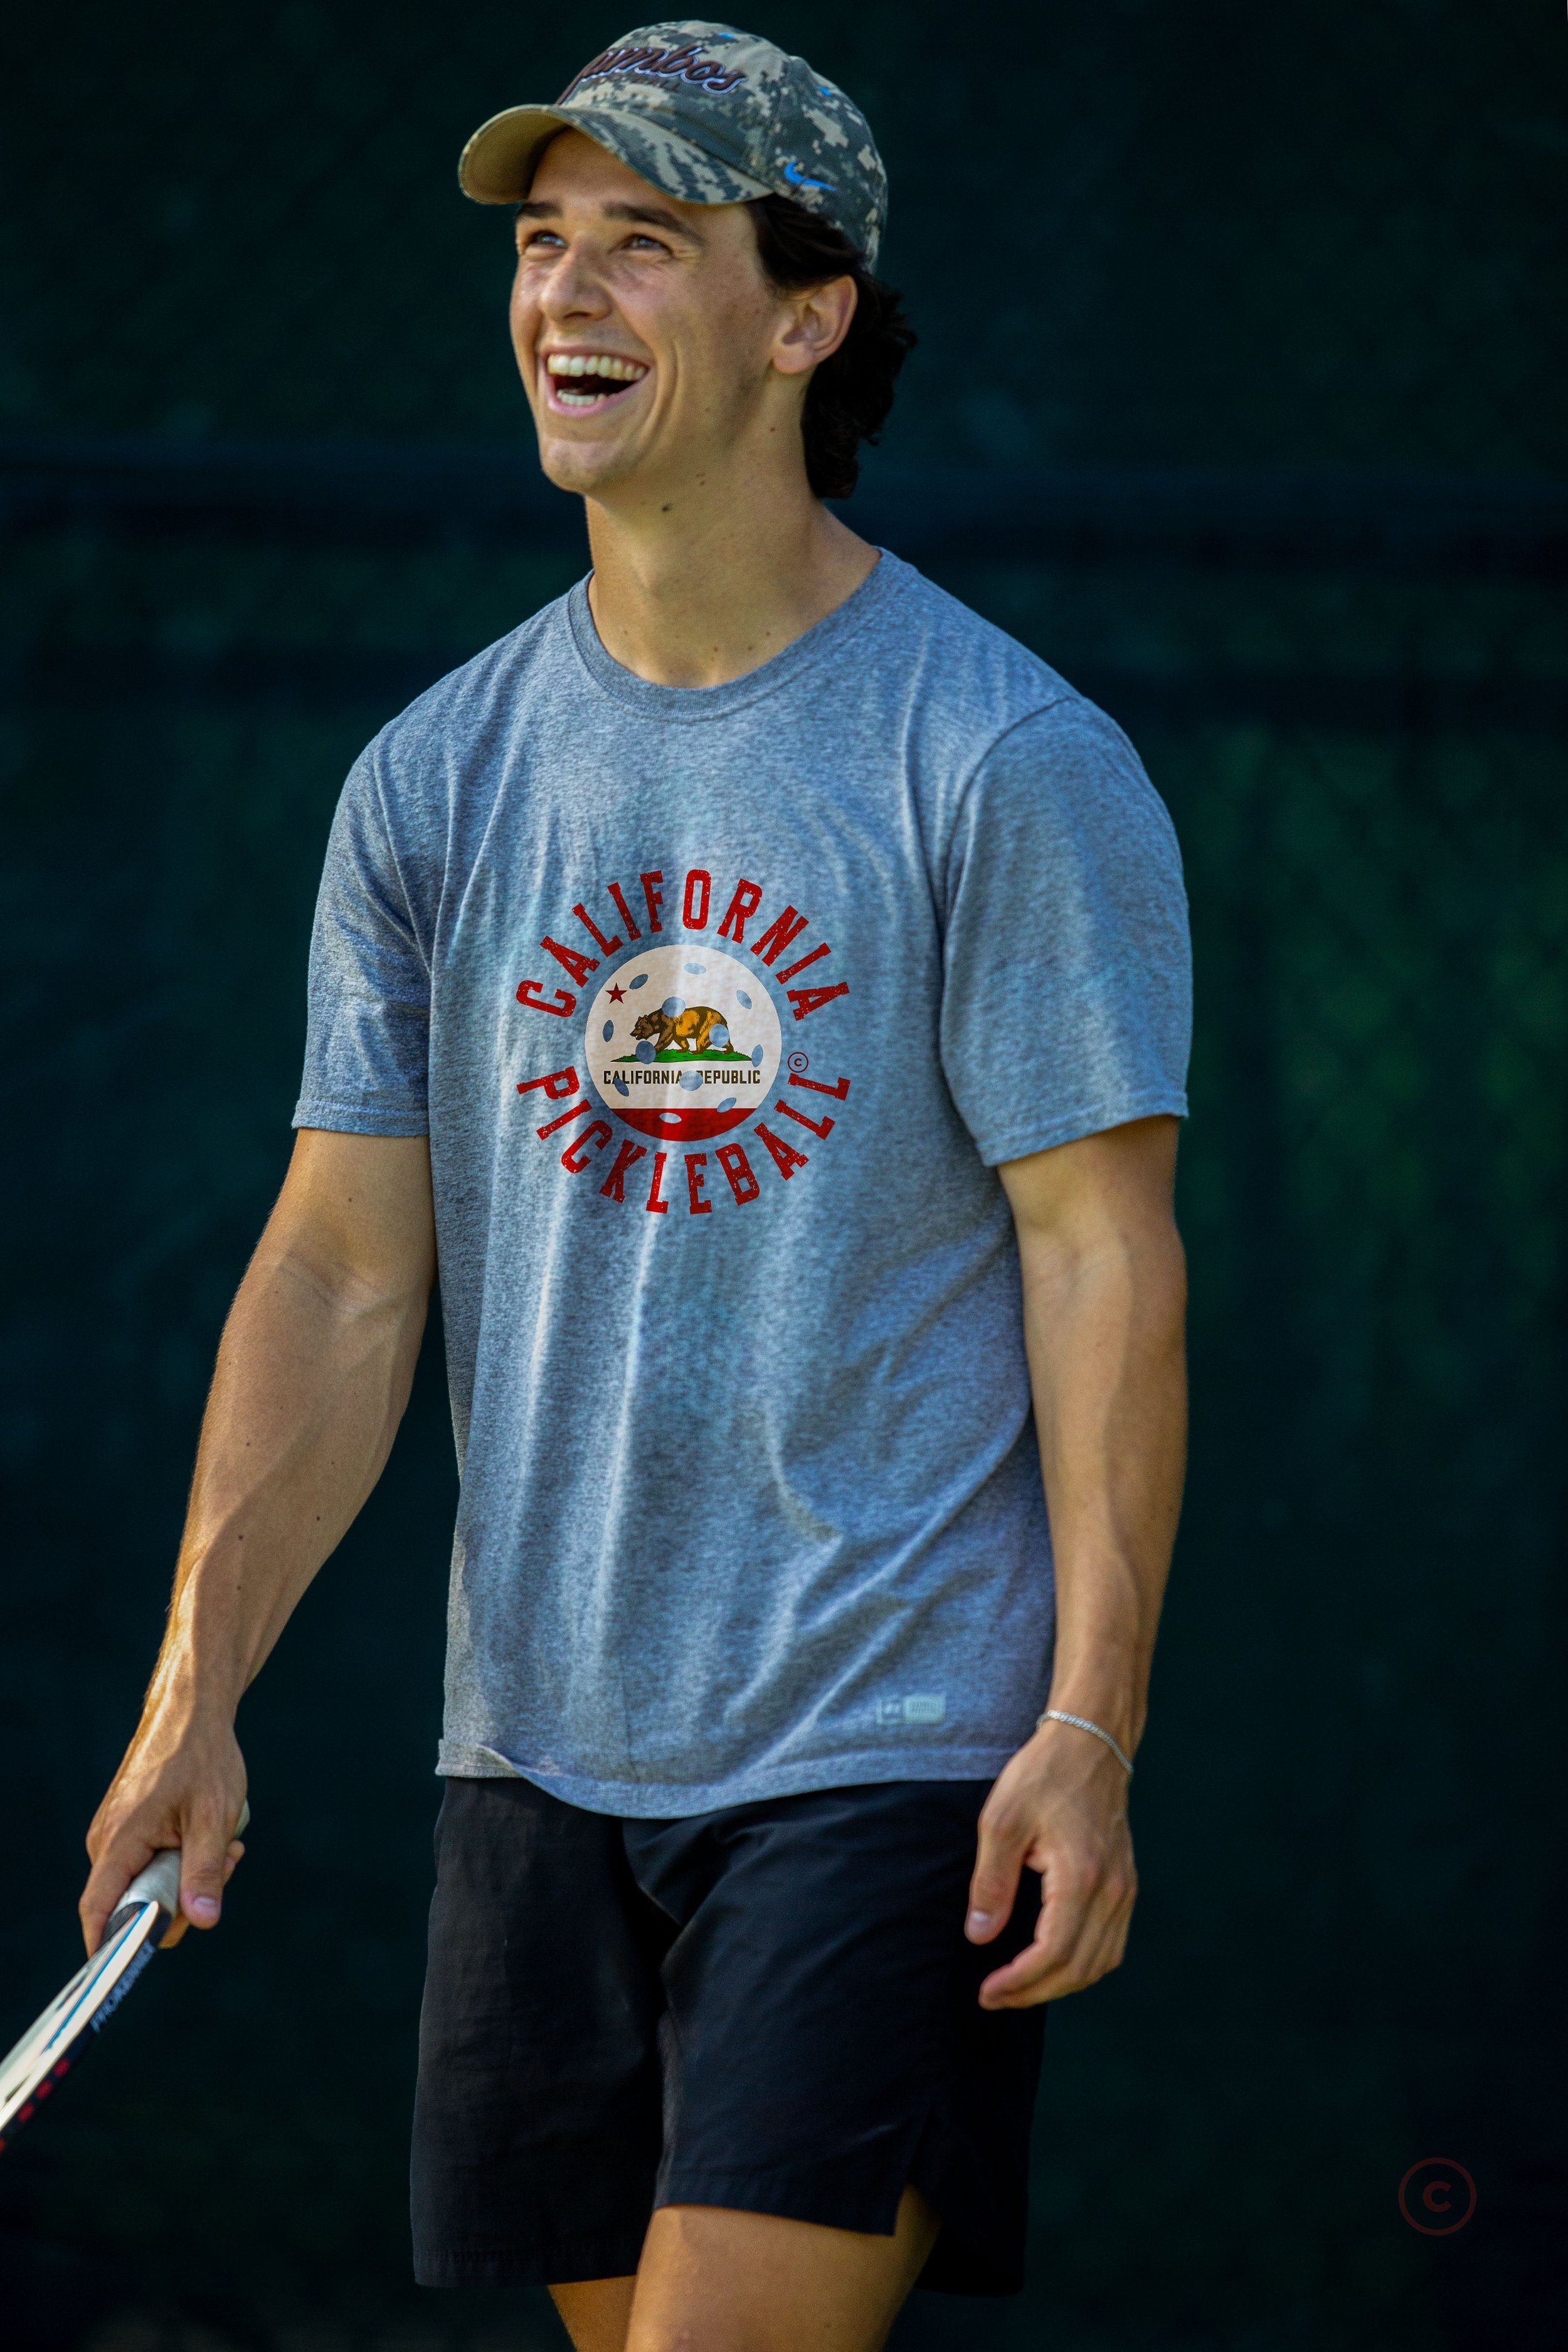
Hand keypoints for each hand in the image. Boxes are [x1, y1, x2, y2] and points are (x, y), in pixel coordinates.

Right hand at [80, 1709, 248, 1953]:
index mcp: (119, 1841)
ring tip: (229, 1844)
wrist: (193, 1712)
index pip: (99, 1909)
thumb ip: (205, 1872)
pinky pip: (153, 1861)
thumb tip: (200, 1922)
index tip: (127, 1971)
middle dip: (182, 1899)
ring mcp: (117, 1834)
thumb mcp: (213, 1818)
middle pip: (134, 1902)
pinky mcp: (132, 1827)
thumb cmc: (202, 1758)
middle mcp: (108, 1841)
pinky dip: (185, 1856)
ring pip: (149, 1881)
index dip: (109, 1946)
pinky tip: (215, 1835)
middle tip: (227, 1868)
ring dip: (191, 1874)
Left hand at [965, 1717, 1136, 2007]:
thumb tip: (980, 1936)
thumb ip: (991, 1881)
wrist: (1090, 1742)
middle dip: (1035, 1992)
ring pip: (1101, 1962)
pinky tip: (1054, 1962)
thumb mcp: (1001, 1820)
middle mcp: (1112, 1890)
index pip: (1053, 1954)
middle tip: (995, 1996)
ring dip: (1061, 1984)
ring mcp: (1125, 1888)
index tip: (987, 1991)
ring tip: (1020, 1986)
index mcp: (1081, 1876)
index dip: (1020, 1983)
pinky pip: (1112, 1944)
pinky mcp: (1126, 1884)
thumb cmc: (1043, 1774)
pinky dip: (1084, 1964)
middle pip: (1079, 1968)